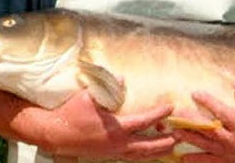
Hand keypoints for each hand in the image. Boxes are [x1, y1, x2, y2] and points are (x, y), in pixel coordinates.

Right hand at [37, 89, 176, 160]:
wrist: (54, 134)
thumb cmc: (71, 113)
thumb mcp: (89, 96)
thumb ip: (108, 87)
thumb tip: (124, 79)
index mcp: (116, 128)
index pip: (144, 121)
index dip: (159, 114)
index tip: (171, 107)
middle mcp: (117, 143)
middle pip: (148, 146)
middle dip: (165, 142)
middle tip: (180, 137)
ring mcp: (112, 152)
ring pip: (140, 155)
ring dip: (156, 151)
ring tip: (171, 147)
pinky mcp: (107, 155)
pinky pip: (130, 157)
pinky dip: (143, 155)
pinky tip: (149, 152)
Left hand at [175, 80, 234, 162]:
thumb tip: (232, 79)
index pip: (221, 113)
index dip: (208, 102)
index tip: (194, 93)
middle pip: (209, 132)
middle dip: (191, 124)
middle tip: (175, 116)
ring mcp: (234, 154)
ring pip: (207, 147)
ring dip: (190, 141)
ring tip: (174, 134)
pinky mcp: (234, 161)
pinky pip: (213, 162)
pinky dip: (198, 161)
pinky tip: (183, 159)